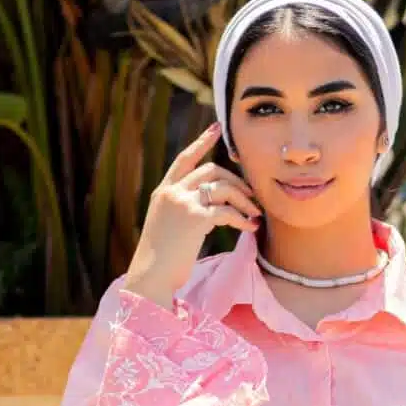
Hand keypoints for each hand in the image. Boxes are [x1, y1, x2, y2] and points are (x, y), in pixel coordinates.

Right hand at [120, 122, 261, 306]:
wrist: (150, 276)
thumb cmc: (160, 260)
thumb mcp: (166, 226)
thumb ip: (182, 210)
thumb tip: (210, 210)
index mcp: (163, 192)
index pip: (185, 159)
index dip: (202, 142)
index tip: (217, 129)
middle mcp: (172, 193)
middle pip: (211, 170)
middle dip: (235, 180)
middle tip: (250, 195)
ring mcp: (183, 203)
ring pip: (222, 187)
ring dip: (243, 199)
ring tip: (254, 213)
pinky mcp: (195, 218)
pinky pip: (227, 211)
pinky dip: (242, 218)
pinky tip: (250, 227)